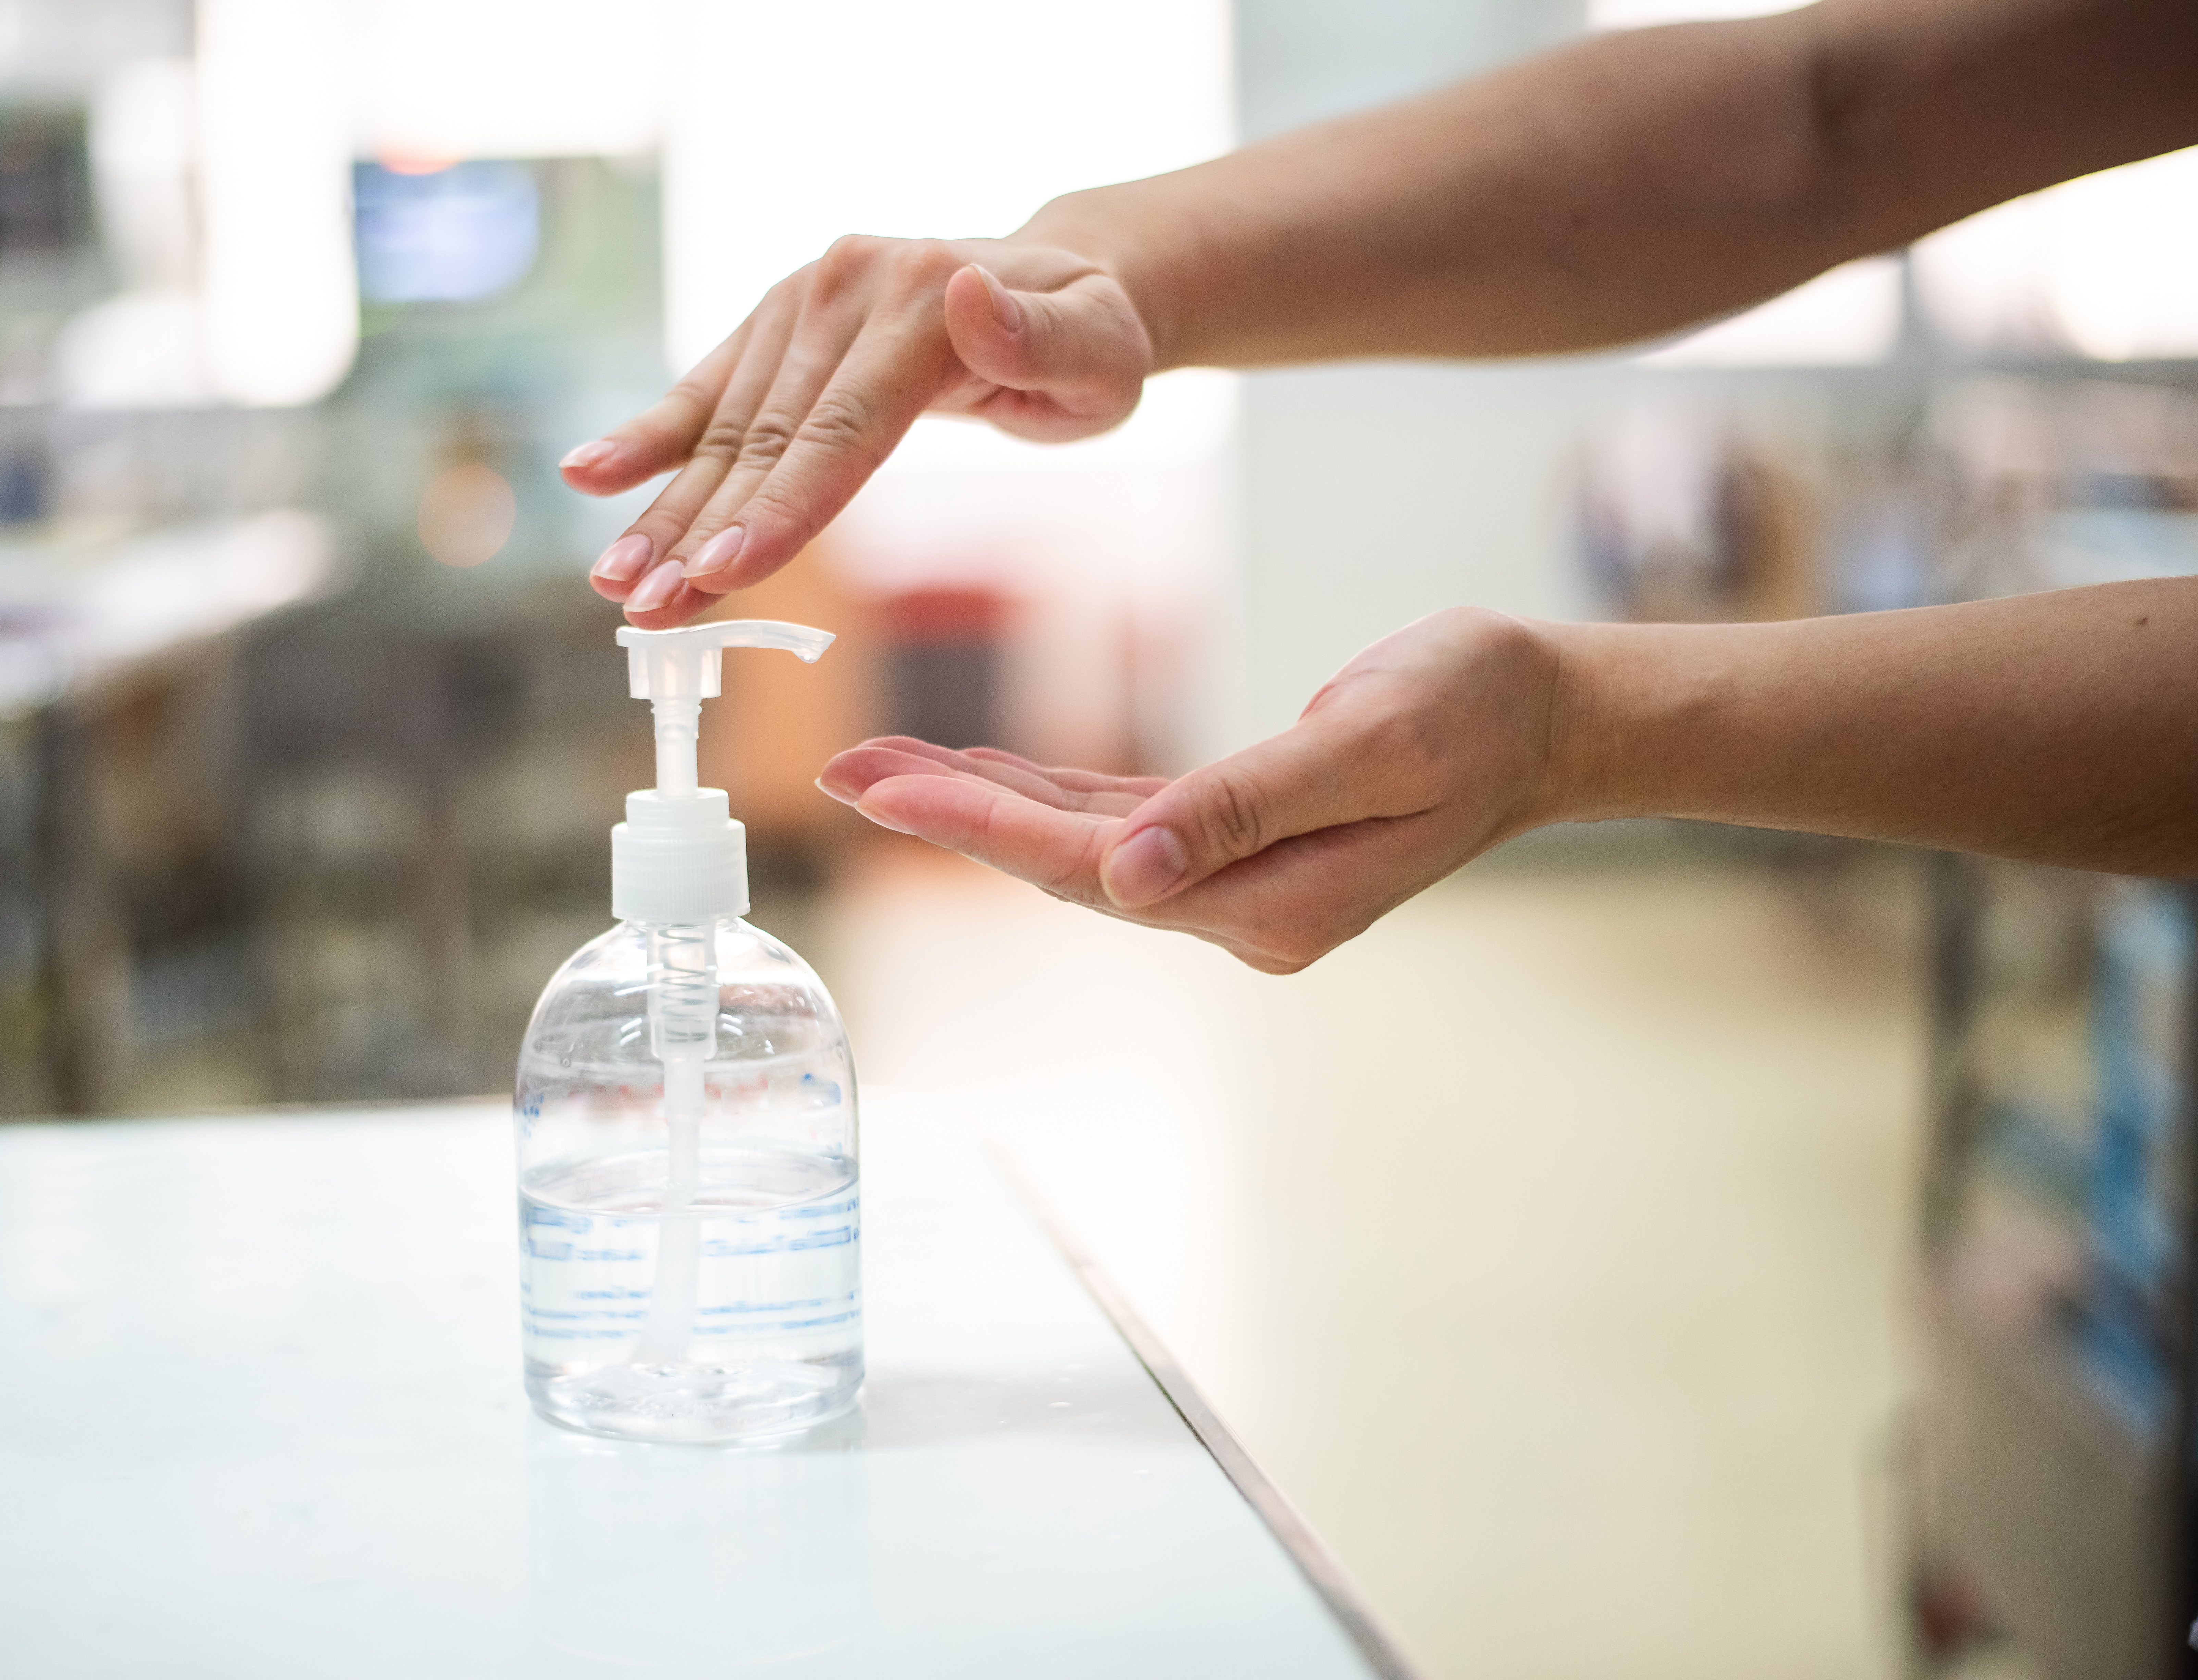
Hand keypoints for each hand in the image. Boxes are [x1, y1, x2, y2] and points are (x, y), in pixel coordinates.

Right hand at [561, 235, 1153, 626]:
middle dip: (700, 530)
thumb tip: (968, 296)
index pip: (843, 427)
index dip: (782, 506)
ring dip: (666, 510)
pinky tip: (589, 474)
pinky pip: (708, 388)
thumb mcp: (1105, 346)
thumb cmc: (1095, 337)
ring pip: (728, 427)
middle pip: (768, 435)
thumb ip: (1042, 337)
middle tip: (645, 609)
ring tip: (618, 585)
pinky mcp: (777, 321)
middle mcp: (848, 285)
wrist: (1062, 279)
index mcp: (922, 298)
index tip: (723, 570)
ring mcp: (803, 297)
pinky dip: (648, 434)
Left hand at [815, 609, 1566, 971]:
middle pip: (1064, 865)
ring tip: (882, 765)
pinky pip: (1120, 824)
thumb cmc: (1474, 709)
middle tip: (843, 770)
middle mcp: (1241, 909)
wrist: (1548, 716)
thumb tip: (1134, 878)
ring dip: (983, 805)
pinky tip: (983, 773)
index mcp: (1267, 901)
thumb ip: (1248, 809)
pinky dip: (1046, 798)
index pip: (1089, 866)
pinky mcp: (1239, 842)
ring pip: (1080, 846)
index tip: (881, 790)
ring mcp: (1238, 884)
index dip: (980, 824)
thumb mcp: (1368, 744)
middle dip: (951, 816)